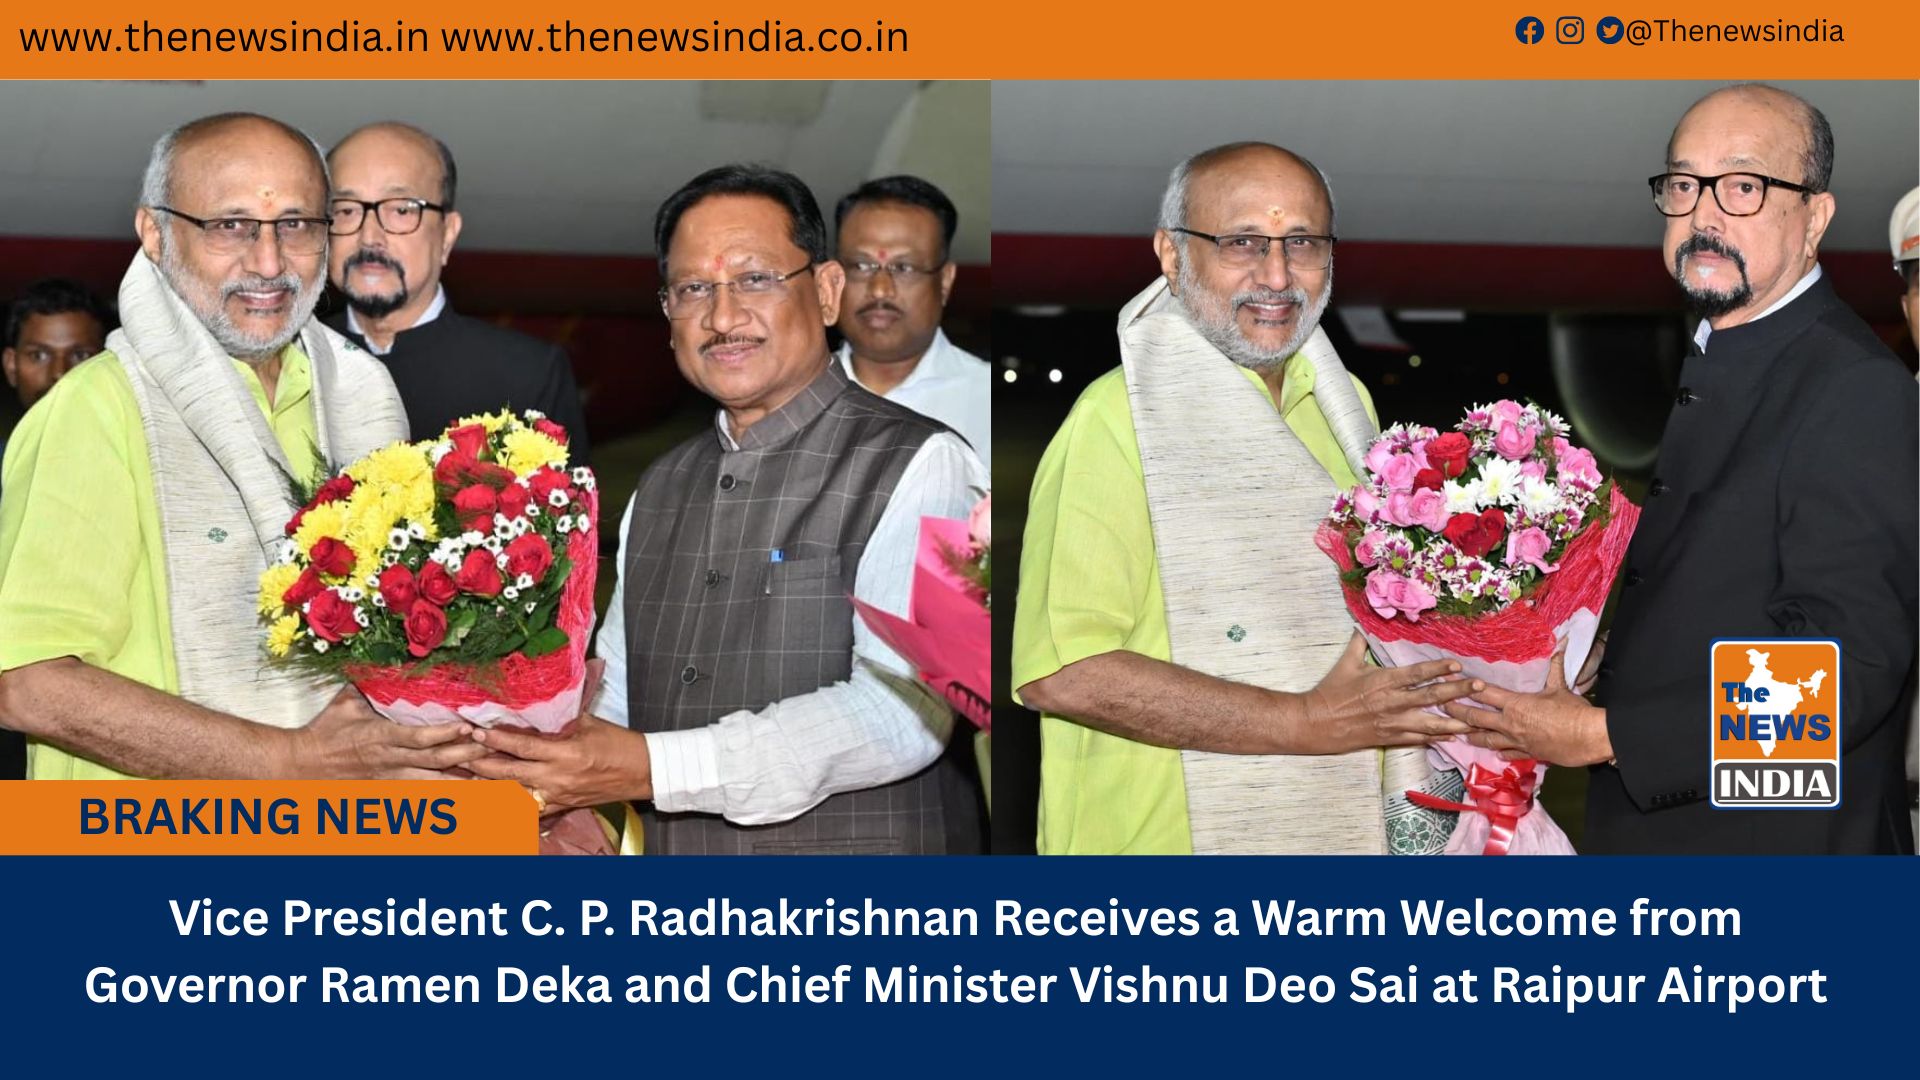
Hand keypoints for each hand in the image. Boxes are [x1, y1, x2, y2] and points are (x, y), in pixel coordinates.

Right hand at [281, 686, 486, 778]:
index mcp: (381, 736)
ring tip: (491, 774)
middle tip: (492, 747)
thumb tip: (387, 660)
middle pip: (435, 762)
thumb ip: (370, 684)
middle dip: (466, 755)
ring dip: (463, 779)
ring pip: (434, 782)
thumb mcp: (346, 701)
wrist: (302, 764)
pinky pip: (423, 795)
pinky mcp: (391, 790)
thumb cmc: (325, 730)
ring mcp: (392, 778)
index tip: (467, 726)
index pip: (418, 737)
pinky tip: (468, 793)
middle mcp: (391, 760)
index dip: (445, 733)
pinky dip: (446, 794)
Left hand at [465, 713, 650, 815]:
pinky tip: (492, 805)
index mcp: (565, 753)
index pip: (522, 746)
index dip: (496, 739)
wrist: (643, 771)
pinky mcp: (563, 806)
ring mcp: (558, 796)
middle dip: (481, 765)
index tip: (476, 731)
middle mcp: (557, 777)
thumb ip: (558, 721)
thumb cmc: (619, 743)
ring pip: (514, 797)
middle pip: (509, 775)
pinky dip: (511, 809)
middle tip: (460, 756)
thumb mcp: (588, 723)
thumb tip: (531, 712)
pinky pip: (530, 812)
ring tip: (466, 782)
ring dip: (489, 790)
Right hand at [1297, 632, 1481, 753]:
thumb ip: (1360, 643)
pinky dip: (1436, 738)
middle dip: (1458, 691)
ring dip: (1454, 721)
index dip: (1438, 668)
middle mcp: (1393, 702)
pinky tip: (1452, 736)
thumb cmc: (1331, 691)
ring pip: (1430, 723)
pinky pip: (1418, 739)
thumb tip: (1364, 623)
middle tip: (1480, 687)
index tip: (1457, 664)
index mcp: (1383, 681)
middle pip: (1431, 696)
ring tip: (1474, 720)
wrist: (1317, 723)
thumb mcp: (1346, 663)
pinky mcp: (1390, 737)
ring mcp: (1393, 722)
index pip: (1416, 673)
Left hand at [1442, 641, 1612, 765]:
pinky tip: (1495, 753)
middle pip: (1476, 718)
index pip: (1483, 693)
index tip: (1448, 681)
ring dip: (1471, 735)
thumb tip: (1560, 644)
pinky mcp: (1528, 754)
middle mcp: (1510, 723)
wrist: (1589, 737)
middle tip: (1441, 707)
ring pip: (1487, 739)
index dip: (1463, 686)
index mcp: (1516, 704)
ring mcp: (1517, 741)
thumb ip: (1555, 667)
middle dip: (1457, 711)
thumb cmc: (1574, 712)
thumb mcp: (1561, 687)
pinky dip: (1500, 752)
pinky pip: (1509, 753)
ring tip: (1457, 732)